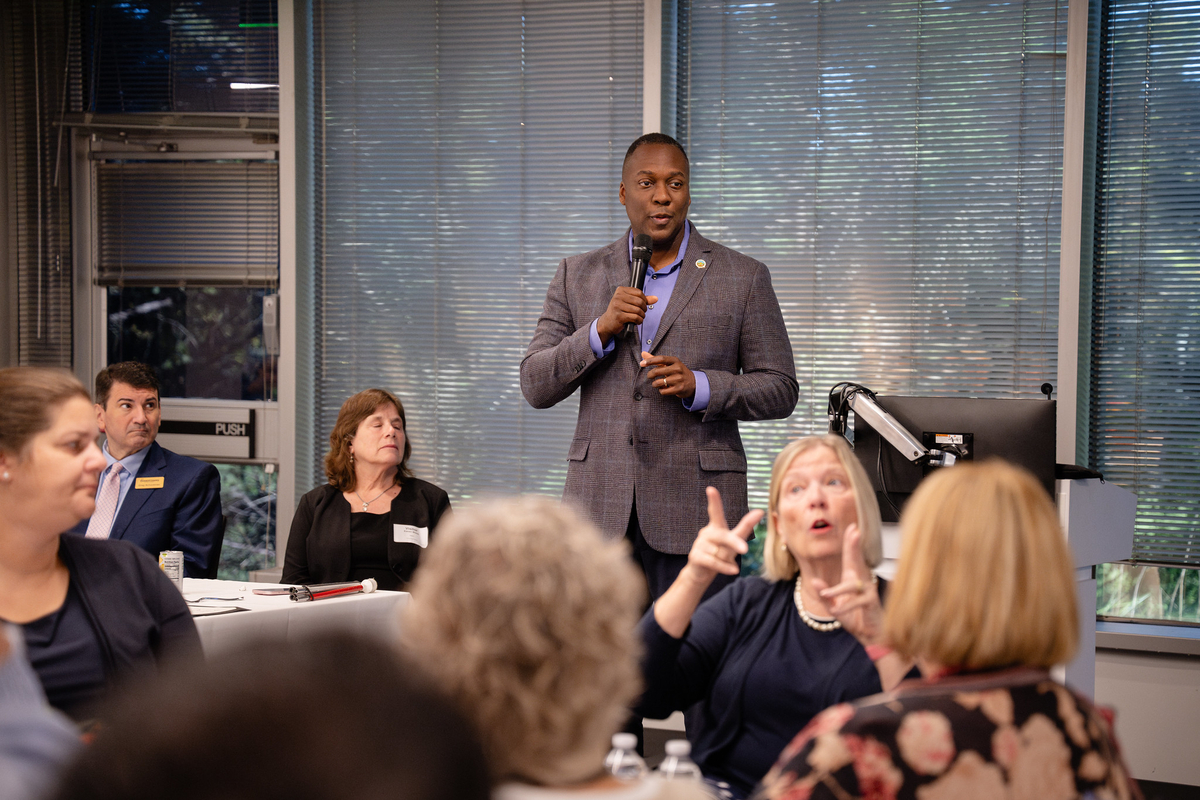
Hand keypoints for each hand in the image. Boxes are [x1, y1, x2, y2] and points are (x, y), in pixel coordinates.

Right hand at [596, 287, 659, 343]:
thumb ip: (642, 299)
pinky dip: (639, 320)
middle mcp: (618, 296)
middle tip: (642, 313)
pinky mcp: (619, 316)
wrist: (607, 322)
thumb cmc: (619, 311)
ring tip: (640, 318)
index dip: (644, 300)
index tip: (643, 305)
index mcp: (620, 290)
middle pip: (639, 301)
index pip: (639, 292)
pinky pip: (635, 317)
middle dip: (644, 309)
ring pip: (638, 310)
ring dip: (642, 316)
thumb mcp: (629, 302)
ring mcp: (617, 306)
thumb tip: (655, 298)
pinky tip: (637, 322)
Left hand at [641, 352, 695, 398]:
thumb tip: (643, 353)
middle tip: (649, 376)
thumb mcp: (669, 364)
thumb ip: (656, 359)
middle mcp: (678, 369)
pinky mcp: (679, 389)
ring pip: (658, 382)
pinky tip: (664, 388)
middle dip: (650, 374)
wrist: (693, 383)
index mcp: (675, 361)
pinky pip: (663, 391)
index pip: (661, 359)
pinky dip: (661, 390)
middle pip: (657, 371)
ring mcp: (679, 379)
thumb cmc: (677, 372)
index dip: (650, 361)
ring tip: (656, 383)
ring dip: (655, 384)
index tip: (642, 363)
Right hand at [682, 487, 760, 585]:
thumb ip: (745, 526)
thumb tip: (760, 511)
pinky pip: (713, 562)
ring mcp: (699, 544)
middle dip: (734, 543)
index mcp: (716, 527)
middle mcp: (706, 533)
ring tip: (729, 565)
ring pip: (720, 553)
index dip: (714, 501)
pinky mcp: (695, 556)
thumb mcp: (734, 541)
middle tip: (745, 550)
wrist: (701, 572)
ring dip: (728, 561)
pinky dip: (724, 567)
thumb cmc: (720, 554)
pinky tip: (734, 570)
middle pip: (723, 536)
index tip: (711, 489)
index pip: (715, 512)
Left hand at [809, 523, 884, 646]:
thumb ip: (825, 594)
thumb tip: (814, 580)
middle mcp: (861, 581)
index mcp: (852, 578)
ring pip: (853, 585)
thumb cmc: (854, 617)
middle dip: (855, 547)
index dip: (850, 543)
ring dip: (838, 589)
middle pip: (857, 562)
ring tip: (825, 594)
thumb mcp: (834, 606)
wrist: (869, 634)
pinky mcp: (871, 603)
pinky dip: (845, 606)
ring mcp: (867, 591)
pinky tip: (837, 610)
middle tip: (855, 531)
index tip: (852, 527)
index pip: (850, 558)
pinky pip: (856, 602)